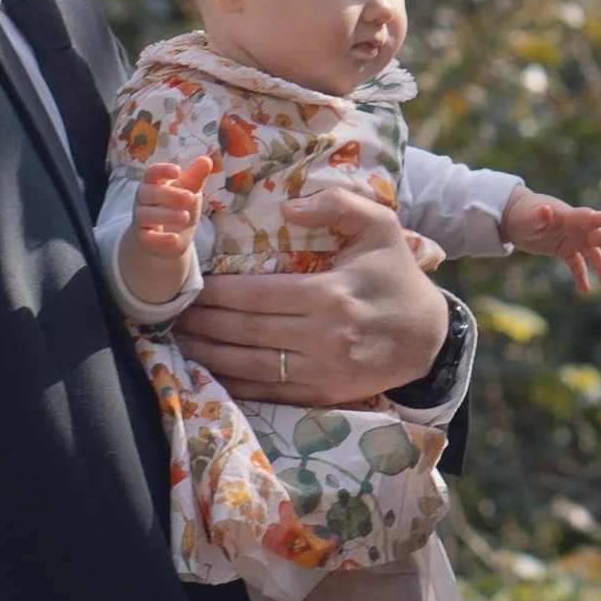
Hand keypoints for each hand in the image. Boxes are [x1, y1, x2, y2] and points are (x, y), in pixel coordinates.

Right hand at [121, 151, 210, 305]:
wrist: (172, 237)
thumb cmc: (179, 207)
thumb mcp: (190, 191)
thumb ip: (196, 177)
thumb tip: (207, 159)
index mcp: (154, 183)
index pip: (151, 173)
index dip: (162, 170)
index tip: (178, 171)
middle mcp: (143, 200)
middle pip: (147, 193)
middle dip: (168, 195)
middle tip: (190, 198)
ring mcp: (141, 219)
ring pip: (145, 214)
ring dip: (166, 215)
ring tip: (185, 217)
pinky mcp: (144, 238)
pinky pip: (147, 238)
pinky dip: (160, 239)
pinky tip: (174, 238)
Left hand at [173, 185, 448, 406]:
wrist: (431, 337)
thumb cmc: (398, 276)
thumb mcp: (380, 227)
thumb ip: (337, 206)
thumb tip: (288, 210)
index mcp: (331, 294)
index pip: (255, 294)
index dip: (215, 293)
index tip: (190, 287)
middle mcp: (324, 336)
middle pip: (245, 331)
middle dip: (201, 322)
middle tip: (170, 315)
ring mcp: (323, 370)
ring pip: (248, 365)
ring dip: (207, 355)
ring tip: (179, 341)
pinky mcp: (323, 394)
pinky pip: (267, 392)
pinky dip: (233, 384)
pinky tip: (209, 371)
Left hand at [504, 186, 600, 293]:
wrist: (514, 217)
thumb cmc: (522, 213)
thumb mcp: (528, 217)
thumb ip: (539, 216)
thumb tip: (545, 211)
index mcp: (571, 217)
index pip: (594, 218)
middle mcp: (577, 228)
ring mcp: (572, 239)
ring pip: (593, 254)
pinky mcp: (564, 249)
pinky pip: (577, 264)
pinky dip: (581, 276)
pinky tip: (585, 290)